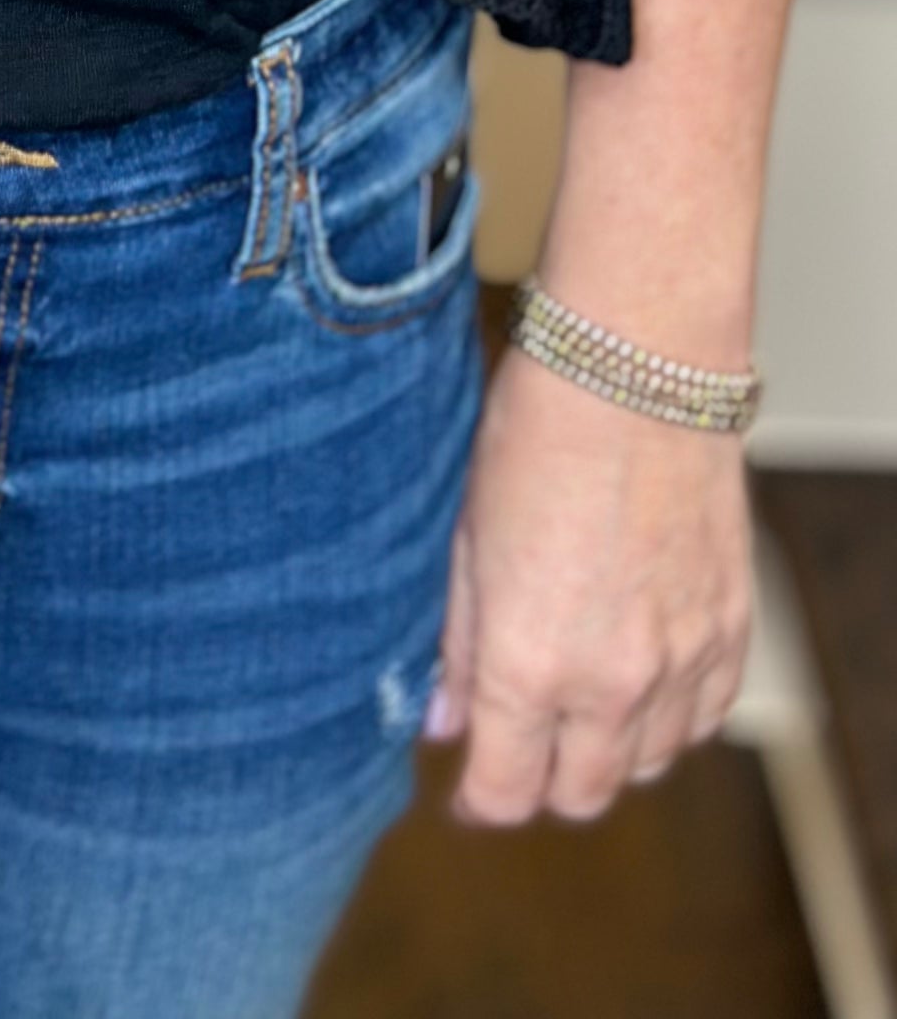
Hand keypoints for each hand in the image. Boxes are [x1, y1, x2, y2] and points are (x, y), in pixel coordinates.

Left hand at [426, 339, 750, 822]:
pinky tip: (639, 679)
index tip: (468, 786)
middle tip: (518, 746)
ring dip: (609, 753)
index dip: (481, 798)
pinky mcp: (728, 631)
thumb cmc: (534, 438)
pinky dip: (671, 718)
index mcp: (529, 663)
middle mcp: (611, 682)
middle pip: (582, 794)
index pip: (507, 791)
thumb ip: (457, 644)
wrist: (635, 373)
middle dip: (543, 783)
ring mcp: (680, 661)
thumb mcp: (464, 538)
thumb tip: (443, 720)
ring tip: (575, 703)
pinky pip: (704, 718)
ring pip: (648, 765)